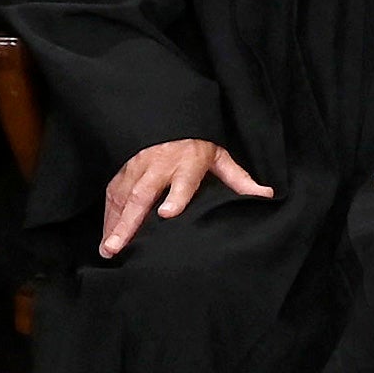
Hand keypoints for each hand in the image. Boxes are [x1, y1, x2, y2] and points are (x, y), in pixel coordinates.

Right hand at [97, 136, 273, 256]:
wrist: (170, 121)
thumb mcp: (220, 158)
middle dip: (130, 222)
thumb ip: (239, 179)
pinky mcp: (123, 172)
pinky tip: (106, 239)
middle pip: (142, 195)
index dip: (176, 197)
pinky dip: (108, 218)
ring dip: (114, 224)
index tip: (168, 214)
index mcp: (187, 162)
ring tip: (108, 250)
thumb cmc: (197, 145)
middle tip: (119, 247)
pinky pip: (112, 196)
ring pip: (122, 197)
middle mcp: (159, 166)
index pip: (183, 181)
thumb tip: (267, 196)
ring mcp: (138, 169)